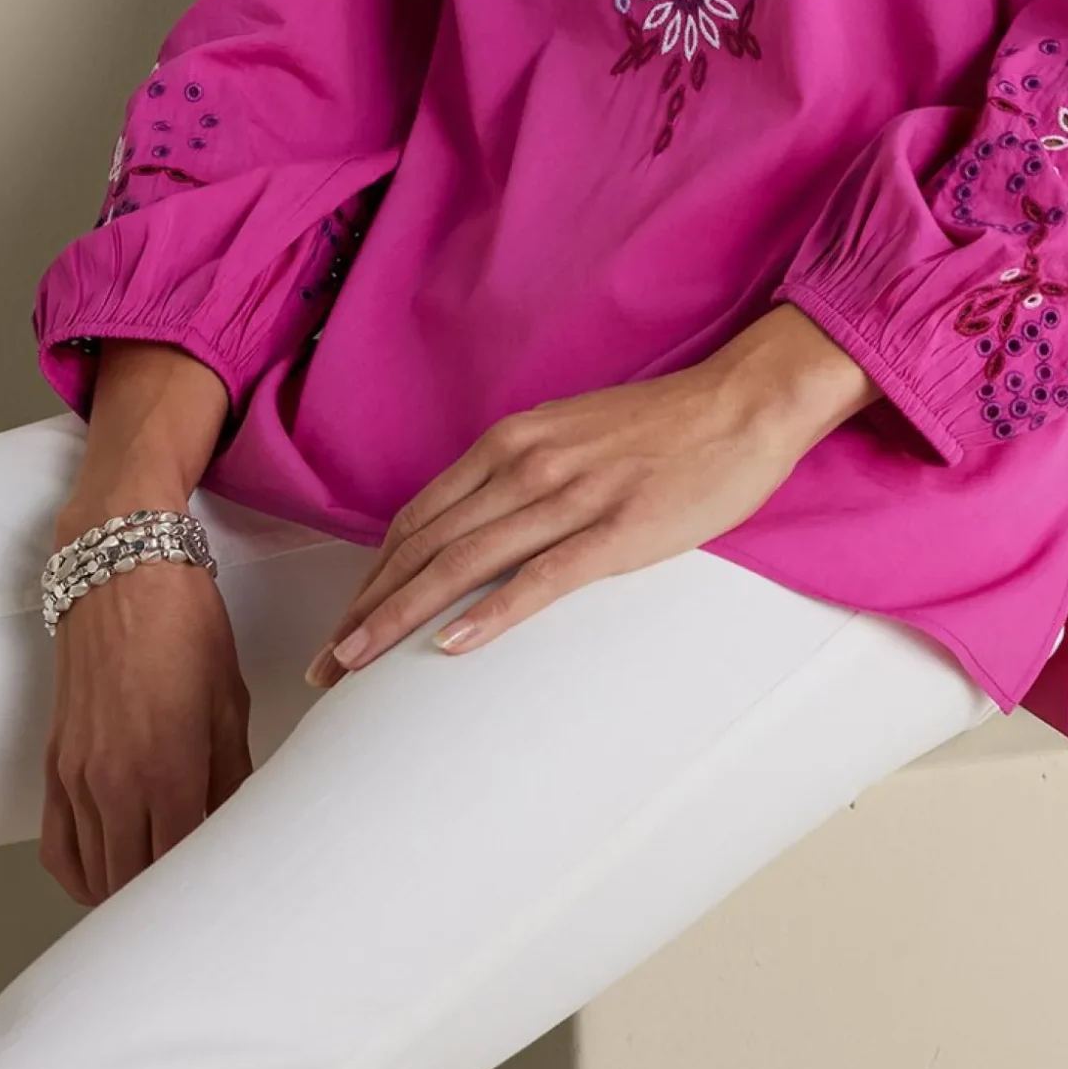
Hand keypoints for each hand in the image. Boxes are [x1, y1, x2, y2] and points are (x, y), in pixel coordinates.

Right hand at [40, 501, 251, 905]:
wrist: (121, 572)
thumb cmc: (184, 626)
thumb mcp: (230, 701)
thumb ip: (232, 776)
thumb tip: (238, 825)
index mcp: (168, 770)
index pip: (178, 869)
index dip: (201, 890)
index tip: (223, 896)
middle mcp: (114, 783)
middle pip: (132, 883)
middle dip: (164, 898)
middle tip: (197, 896)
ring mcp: (77, 777)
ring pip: (93, 876)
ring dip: (123, 891)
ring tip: (159, 889)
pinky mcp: (54, 764)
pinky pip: (56, 848)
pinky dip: (79, 874)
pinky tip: (107, 874)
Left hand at [301, 302, 878, 689]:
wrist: (740, 403)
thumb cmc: (662, 427)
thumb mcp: (569, 438)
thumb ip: (519, 477)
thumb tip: (476, 529)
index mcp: (509, 443)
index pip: (417, 518)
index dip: (371, 574)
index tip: (341, 624)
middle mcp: (523, 465)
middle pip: (423, 546)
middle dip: (366, 608)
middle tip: (326, 665)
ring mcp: (568, 497)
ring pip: (462, 563)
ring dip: (401, 617)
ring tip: (358, 665)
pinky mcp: (615, 530)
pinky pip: (539, 577)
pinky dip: (490, 612)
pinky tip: (454, 644)